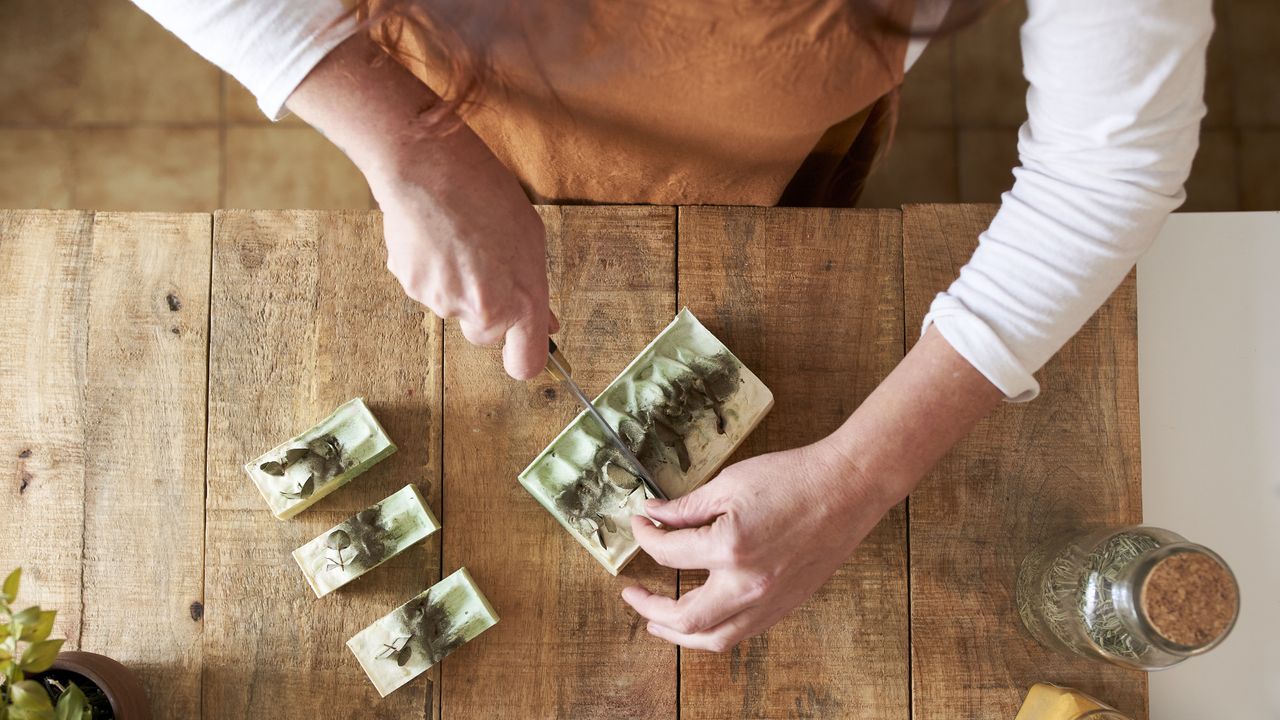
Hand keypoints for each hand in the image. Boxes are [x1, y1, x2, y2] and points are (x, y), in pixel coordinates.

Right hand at [373, 125, 557, 379]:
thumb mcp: (530, 238)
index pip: (525, 364)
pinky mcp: (410, 285)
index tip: (524, 348)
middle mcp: (478, 309)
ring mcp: (439, 300)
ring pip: (454, 307)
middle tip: (488, 266)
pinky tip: (436, 235)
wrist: (426, 165)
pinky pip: (427, 287)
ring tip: (460, 238)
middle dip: (488, 310)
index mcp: (517, 301)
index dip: (524, 357)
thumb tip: (545, 322)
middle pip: (484, 334)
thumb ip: (535, 289)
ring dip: (458, 283)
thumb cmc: (484, 193)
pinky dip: (432, 268)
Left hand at [621, 438, 902, 651]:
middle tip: (632, 594)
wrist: (847, 487)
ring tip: (657, 622)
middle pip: (684, 618)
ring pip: (714, 639)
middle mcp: (747, 585)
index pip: (668, 554)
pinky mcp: (785, 605)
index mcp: (729, 549)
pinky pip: (741, 632)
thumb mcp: (730, 483)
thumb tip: (653, 516)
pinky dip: (714, 631)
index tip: (640, 525)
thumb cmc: (793, 477)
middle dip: (649, 608)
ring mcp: (769, 601)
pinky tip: (703, 618)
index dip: (646, 538)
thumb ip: (686, 507)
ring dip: (679, 635)